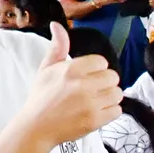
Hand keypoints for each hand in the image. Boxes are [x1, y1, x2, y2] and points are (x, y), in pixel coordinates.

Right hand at [17, 23, 121, 146]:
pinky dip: (110, 112)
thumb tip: (58, 25)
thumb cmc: (41, 97)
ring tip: (95, 101)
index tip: (87, 76)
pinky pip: (117, 110)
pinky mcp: (95, 120)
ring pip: (117, 94)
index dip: (96, 69)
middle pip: (113, 77)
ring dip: (109, 97)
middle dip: (105, 83)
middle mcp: (82, 85)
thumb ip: (58, 47)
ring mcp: (90, 104)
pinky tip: (96, 111)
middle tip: (92, 90)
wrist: (36, 127)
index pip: (102, 62)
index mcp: (71, 70)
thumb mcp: (46, 69)